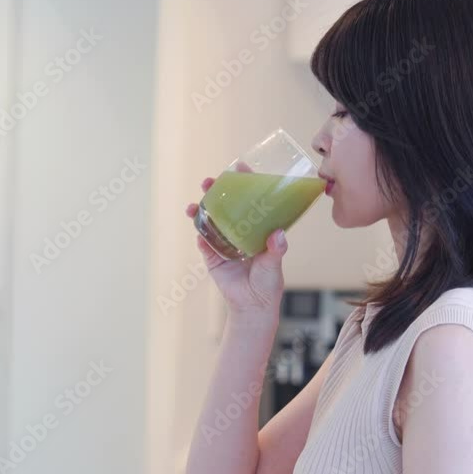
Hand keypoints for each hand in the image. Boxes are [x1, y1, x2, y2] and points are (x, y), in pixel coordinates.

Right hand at [185, 171, 287, 321]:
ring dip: (200, 210)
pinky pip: (204, 244)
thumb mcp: (274, 264)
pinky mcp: (213, 258)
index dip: (244, 182)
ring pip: (210, 221)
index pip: (250, 200)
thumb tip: (278, 234)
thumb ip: (276, 249)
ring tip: (194, 204)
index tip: (239, 167)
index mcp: (255, 228)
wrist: (254, 307)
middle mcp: (238, 231)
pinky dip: (200, 236)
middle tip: (209, 181)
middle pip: (225, 205)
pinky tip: (198, 230)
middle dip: (216, 191)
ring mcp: (223, 243)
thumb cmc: (268, 283)